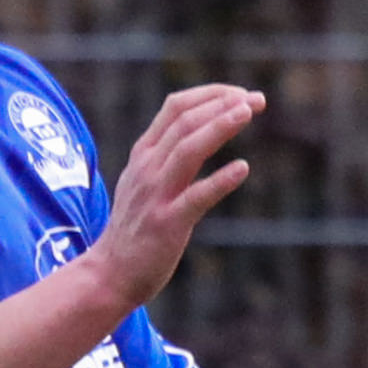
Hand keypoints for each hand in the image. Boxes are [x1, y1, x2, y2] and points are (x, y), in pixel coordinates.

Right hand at [94, 83, 262, 308]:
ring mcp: (156, 195)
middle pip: (185, 121)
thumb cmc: (134, 228)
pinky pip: (196, 197)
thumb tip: (202, 131)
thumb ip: (168, 155)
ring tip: (247, 112)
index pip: (175, 107)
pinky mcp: (167, 224)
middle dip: (222, 104)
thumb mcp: (144, 181)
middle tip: (257, 100)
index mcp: (143, 154)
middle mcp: (147, 168)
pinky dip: (220, 180)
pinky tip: (243, 168)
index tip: (241, 94)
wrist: (109, 274)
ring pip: (187, 149)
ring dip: (219, 126)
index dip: (210, 94)